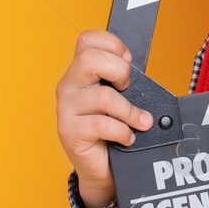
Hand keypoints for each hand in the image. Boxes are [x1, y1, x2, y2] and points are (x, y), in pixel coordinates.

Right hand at [56, 30, 153, 207]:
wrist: (101, 168)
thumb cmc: (112, 130)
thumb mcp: (120, 98)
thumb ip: (123, 81)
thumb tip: (142, 78)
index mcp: (80, 72)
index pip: (87, 40)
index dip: (112, 44)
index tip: (128, 61)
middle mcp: (69, 86)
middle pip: (90, 58)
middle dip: (119, 70)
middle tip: (128, 87)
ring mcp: (66, 108)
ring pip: (103, 96)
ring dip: (130, 111)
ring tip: (140, 122)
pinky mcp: (69, 131)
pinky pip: (102, 125)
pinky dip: (123, 131)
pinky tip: (127, 137)